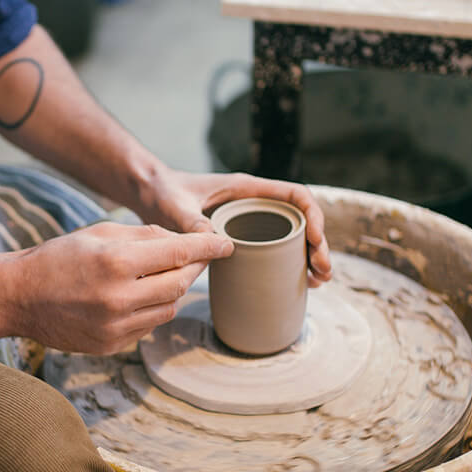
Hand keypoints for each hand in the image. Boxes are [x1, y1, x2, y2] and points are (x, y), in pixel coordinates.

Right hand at [8, 221, 232, 353]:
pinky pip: (149, 326)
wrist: (19, 297)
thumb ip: (144, 235)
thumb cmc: (59, 257)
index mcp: (116, 261)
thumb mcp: (99, 232)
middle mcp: (119, 297)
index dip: (208, 246)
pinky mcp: (112, 345)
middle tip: (201, 256)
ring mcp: (116, 326)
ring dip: (174, 289)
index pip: (178, 252)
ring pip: (169, 307)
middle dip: (196, 267)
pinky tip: (137, 296)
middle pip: (180, 283)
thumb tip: (183, 242)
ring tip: (163, 274)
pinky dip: (152, 309)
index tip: (227, 242)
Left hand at [135, 170, 332, 286]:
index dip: (312, 216)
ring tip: (318, 281)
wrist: (149, 193)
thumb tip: (217, 243)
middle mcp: (254, 203)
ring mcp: (250, 221)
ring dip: (309, 257)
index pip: (295, 195)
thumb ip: (193, 222)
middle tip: (322, 272)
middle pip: (300, 221)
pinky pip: (275, 248)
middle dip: (317, 245)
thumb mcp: (176, 206)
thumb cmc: (163, 192)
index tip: (314, 240)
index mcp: (246, 189)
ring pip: (292, 237)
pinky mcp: (242, 236)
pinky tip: (301, 282)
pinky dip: (291, 264)